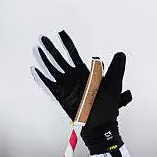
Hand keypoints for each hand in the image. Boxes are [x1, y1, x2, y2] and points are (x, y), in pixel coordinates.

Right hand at [31, 31, 132, 156]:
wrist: (101, 124)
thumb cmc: (109, 106)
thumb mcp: (115, 83)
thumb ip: (117, 68)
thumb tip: (121, 53)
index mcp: (85, 73)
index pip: (74, 54)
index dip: (67, 43)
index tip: (61, 32)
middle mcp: (74, 78)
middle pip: (59, 59)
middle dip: (51, 48)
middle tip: (43, 37)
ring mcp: (67, 87)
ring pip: (52, 69)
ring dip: (44, 58)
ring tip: (36, 48)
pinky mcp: (61, 97)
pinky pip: (49, 85)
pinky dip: (41, 77)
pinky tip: (34, 69)